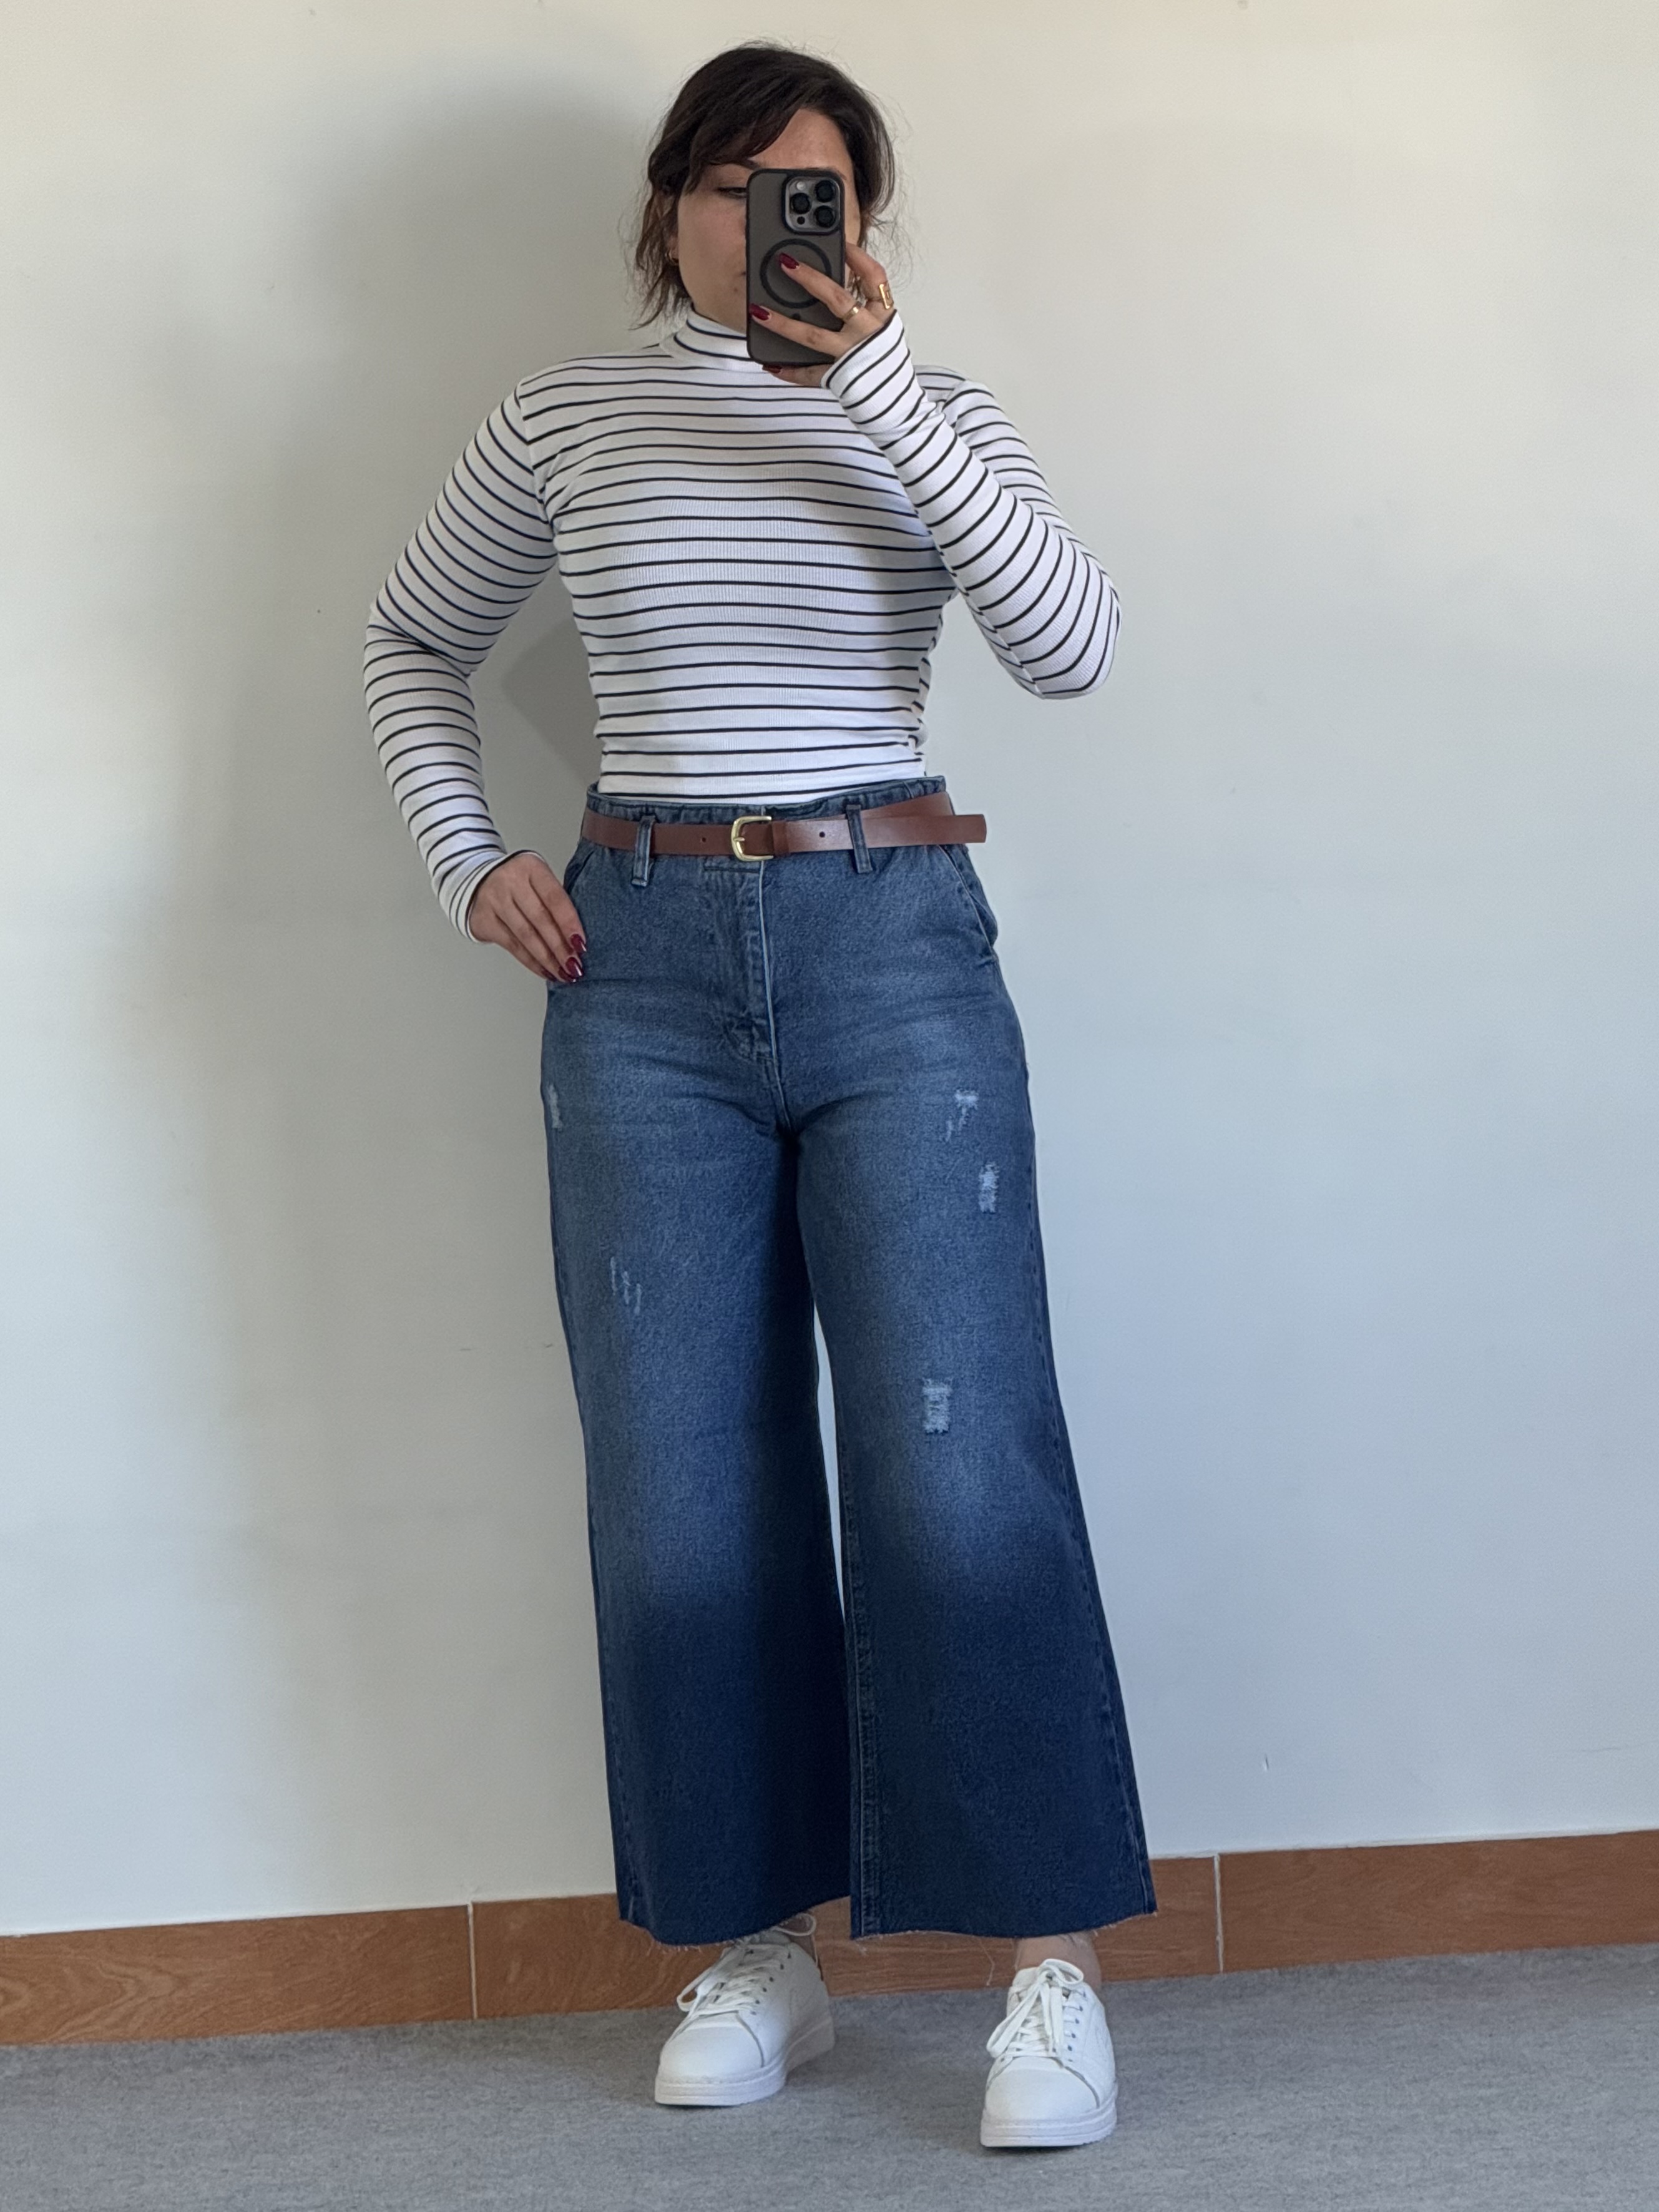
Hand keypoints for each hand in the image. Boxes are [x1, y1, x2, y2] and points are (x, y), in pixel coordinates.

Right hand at [466, 852, 585, 982]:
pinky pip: (512, 946)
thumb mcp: (539, 880)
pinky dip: (531, 961)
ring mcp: (495, 901)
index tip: (582, 945)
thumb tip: (579, 940)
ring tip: (563, 973)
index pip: (555, 898)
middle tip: (575, 965)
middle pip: (540, 919)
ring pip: (526, 936)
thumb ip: (557, 902)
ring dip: (547, 959)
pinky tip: (545, 970)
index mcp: (532, 867)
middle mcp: (511, 881)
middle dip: (561, 947)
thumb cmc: (519, 884)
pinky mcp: (484, 920)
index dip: (570, 924)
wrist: (478, 882)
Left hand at [750, 239, 896, 387]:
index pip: (874, 276)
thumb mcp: (882, 323)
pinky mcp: (839, 377)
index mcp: (882, 314)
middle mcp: (867, 332)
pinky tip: (770, 364)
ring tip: (759, 312)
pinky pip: (810, 373)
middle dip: (809, 279)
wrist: (894, 398)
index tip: (840, 242)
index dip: (858, 257)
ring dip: (784, 323)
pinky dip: (789, 371)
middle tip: (784, 262)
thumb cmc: (884, 357)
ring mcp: (851, 355)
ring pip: (813, 336)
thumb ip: (863, 302)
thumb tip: (837, 277)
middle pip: (837, 299)